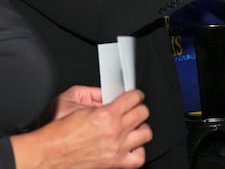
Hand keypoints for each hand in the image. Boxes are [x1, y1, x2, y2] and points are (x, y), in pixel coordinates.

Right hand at [11, 89, 151, 168]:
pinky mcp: (114, 164)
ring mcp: (116, 149)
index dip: (135, 94)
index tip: (134, 96)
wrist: (46, 155)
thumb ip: (93, 94)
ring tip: (132, 127)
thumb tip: (108, 93)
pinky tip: (131, 145)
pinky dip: (138, 151)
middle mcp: (114, 131)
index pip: (134, 98)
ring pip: (146, 133)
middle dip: (138, 108)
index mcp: (105, 114)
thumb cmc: (56, 132)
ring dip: (140, 128)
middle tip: (132, 110)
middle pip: (143, 113)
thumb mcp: (70, 100)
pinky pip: (139, 158)